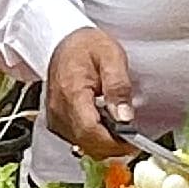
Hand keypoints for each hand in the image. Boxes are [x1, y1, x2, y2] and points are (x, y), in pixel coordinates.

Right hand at [42, 27, 137, 151]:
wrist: (64, 41)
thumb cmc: (87, 46)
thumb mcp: (111, 57)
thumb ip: (118, 87)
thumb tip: (124, 117)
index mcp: (71, 93)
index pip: (91, 131)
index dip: (114, 142)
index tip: (133, 142)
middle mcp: (59, 109)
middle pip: (87, 143)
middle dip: (112, 146)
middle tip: (131, 137)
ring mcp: (55, 117)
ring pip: (82, 145)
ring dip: (103, 142)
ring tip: (117, 126)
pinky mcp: (56, 121)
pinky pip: (76, 139)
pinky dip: (93, 138)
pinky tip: (103, 124)